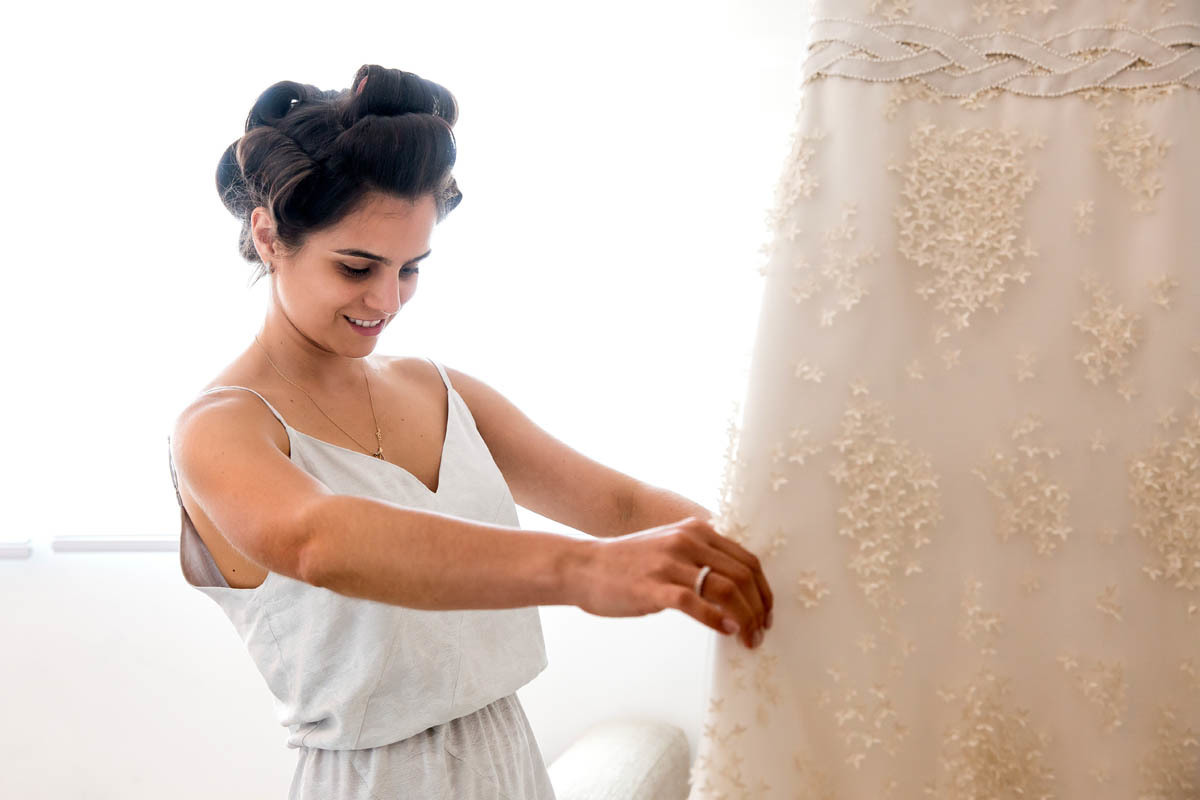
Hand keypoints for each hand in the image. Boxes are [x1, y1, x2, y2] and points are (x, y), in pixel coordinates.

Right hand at [574, 516, 773, 649]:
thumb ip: (699, 554)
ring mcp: (671, 563)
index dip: (763, 589)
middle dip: (759, 607)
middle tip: (761, 631)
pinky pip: (696, 603)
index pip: (746, 560)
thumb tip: (732, 583)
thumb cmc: (627, 562)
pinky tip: (727, 631)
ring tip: (749, 638)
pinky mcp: (655, 587)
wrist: (583, 566)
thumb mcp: (669, 544)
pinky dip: (718, 620)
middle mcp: (687, 542)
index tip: (766, 612)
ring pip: (725, 589)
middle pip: (742, 575)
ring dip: (745, 618)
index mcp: (696, 531)